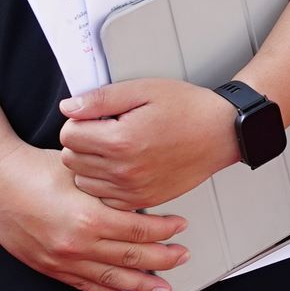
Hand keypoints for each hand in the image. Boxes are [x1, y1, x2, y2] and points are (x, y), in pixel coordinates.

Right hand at [0, 140, 188, 290]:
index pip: (139, 230)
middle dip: (162, 259)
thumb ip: (111, 191)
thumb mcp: (81, 172)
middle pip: (131, 258)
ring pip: (111, 279)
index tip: (180, 227)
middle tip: (182, 257)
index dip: (165, 230)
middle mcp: (77, 244)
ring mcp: (63, 260)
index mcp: (89, 218)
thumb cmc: (36, 169)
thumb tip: (143, 204)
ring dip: (141, 285)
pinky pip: (83, 285)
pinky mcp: (49, 267)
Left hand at [58, 79, 241, 210]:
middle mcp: (124, 169)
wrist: (222, 133)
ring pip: (83, 181)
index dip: (78, 121)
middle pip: (71, 159)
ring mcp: (132, 189)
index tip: (94, 117)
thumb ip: (101, 98)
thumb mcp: (143, 90)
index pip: (68, 135)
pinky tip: (121, 167)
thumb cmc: (188, 109)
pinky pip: (104, 197)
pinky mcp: (142, 200)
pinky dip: (106, 184)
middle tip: (104, 130)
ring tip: (113, 148)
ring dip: (90, 165)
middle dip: (81, 143)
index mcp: (120, 140)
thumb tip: (69, 107)